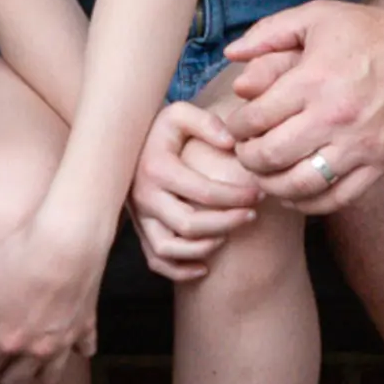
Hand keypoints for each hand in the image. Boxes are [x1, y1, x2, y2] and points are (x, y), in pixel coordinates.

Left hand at [0, 213, 108, 383]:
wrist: (68, 238)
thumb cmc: (17, 256)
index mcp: (5, 342)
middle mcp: (36, 352)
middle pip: (15, 381)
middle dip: (3, 365)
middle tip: (3, 329)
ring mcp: (65, 344)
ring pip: (49, 377)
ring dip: (37, 367)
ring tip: (31, 336)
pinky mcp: (87, 329)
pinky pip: (83, 353)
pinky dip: (73, 349)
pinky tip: (64, 330)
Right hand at [130, 101, 259, 282]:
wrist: (125, 142)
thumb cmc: (161, 128)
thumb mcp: (180, 113)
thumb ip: (207, 122)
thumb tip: (231, 143)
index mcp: (157, 169)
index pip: (204, 192)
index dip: (236, 196)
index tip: (258, 193)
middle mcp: (144, 196)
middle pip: (189, 224)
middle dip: (227, 222)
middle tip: (252, 214)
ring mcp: (139, 217)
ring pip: (170, 247)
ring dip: (204, 247)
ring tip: (229, 235)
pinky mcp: (139, 229)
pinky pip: (156, 260)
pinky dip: (179, 270)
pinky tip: (205, 266)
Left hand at [223, 0, 383, 215]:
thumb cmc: (373, 34)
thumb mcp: (318, 16)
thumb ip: (269, 32)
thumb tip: (231, 54)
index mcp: (313, 81)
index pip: (255, 120)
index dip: (237, 128)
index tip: (238, 126)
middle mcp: (333, 117)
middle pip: (270, 157)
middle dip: (248, 159)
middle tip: (247, 152)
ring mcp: (358, 146)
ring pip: (298, 185)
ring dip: (272, 185)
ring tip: (266, 174)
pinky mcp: (378, 165)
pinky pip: (335, 198)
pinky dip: (307, 203)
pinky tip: (295, 193)